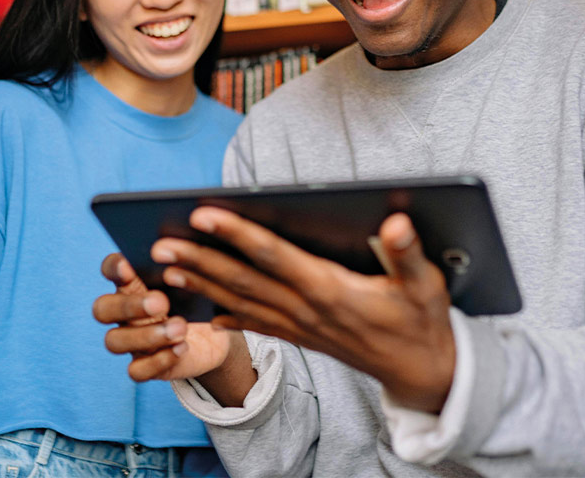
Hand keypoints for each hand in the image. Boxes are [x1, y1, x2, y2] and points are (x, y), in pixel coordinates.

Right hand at [93, 254, 235, 382]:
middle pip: (103, 309)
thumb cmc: (200, 298)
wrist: (216, 335)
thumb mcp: (196, 278)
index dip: (113, 267)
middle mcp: (125, 312)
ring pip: (114, 342)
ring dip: (147, 336)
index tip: (126, 264)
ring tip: (180, 328)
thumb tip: (186, 243)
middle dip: (128, 306)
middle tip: (161, 302)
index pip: (111, 269)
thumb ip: (185, 263)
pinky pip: (136, 371)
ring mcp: (131, 341)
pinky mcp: (145, 367)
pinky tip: (181, 348)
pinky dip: (158, 360)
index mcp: (134, 282)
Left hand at [152, 208, 456, 412]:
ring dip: (201, 283)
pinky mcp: (301, 335)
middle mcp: (306, 309)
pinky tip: (202, 308)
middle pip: (243, 279)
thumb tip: (395, 221)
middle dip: (200, 258)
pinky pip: (254, 324)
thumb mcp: (424, 285)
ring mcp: (300, 326)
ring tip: (165, 265)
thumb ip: (407, 252)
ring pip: (240, 301)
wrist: (422, 371)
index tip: (203, 213)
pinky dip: (225, 314)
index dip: (236, 233)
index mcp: (330, 289)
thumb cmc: (421, 320)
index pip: (273, 255)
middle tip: (159, 243)